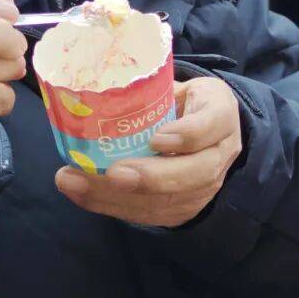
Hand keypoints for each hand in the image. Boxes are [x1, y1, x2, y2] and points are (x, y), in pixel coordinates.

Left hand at [55, 77, 241, 226]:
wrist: (205, 131)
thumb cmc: (183, 101)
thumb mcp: (178, 83)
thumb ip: (150, 86)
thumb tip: (97, 85)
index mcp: (221, 113)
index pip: (211, 124)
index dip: (187, 135)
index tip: (156, 138)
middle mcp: (220, 154)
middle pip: (195, 173)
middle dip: (151, 177)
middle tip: (113, 173)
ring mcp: (204, 187)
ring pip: (168, 201)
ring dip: (119, 197)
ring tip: (77, 184)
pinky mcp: (183, 209)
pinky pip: (150, 214)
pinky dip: (112, 206)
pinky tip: (82, 194)